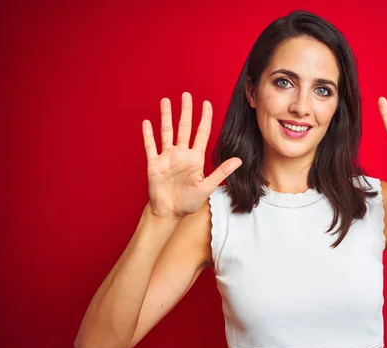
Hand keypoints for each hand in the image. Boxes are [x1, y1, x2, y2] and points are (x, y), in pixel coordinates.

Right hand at [142, 92, 241, 218]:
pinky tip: (147, 122)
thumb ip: (222, 172)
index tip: (206, 103)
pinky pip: (150, 146)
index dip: (204, 118)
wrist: (169, 212)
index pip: (201, 133)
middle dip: (186, 111)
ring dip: (166, 116)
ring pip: (166, 132)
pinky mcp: (154, 163)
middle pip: (184, 127)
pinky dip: (148, 134)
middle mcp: (181, 154)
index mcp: (195, 158)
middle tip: (186, 95)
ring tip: (166, 101)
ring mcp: (167, 157)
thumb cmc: (188, 201)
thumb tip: (239, 160)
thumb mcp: (208, 187)